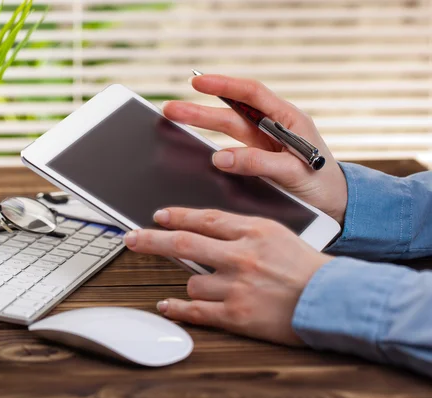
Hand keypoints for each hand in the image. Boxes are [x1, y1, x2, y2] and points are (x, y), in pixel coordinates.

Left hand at [124, 207, 332, 345]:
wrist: (333, 300)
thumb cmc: (307, 267)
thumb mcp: (277, 234)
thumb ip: (242, 230)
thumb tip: (204, 228)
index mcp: (254, 231)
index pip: (205, 218)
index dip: (177, 216)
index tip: (158, 215)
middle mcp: (242, 256)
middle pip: (184, 243)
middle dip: (151, 239)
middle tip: (132, 238)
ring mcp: (238, 287)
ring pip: (192, 281)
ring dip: (194, 283)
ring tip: (213, 286)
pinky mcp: (237, 316)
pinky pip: (196, 311)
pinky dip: (177, 308)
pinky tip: (167, 305)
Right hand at [163, 75, 347, 224]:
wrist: (333, 206)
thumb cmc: (322, 185)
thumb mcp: (293, 171)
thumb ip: (258, 163)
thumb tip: (220, 157)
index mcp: (288, 119)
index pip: (252, 94)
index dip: (224, 86)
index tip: (198, 83)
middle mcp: (272, 128)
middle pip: (231, 112)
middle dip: (200, 109)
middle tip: (171, 108)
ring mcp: (262, 145)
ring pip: (226, 129)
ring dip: (200, 124)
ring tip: (173, 119)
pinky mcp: (256, 161)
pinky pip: (229, 149)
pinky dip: (211, 146)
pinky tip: (194, 143)